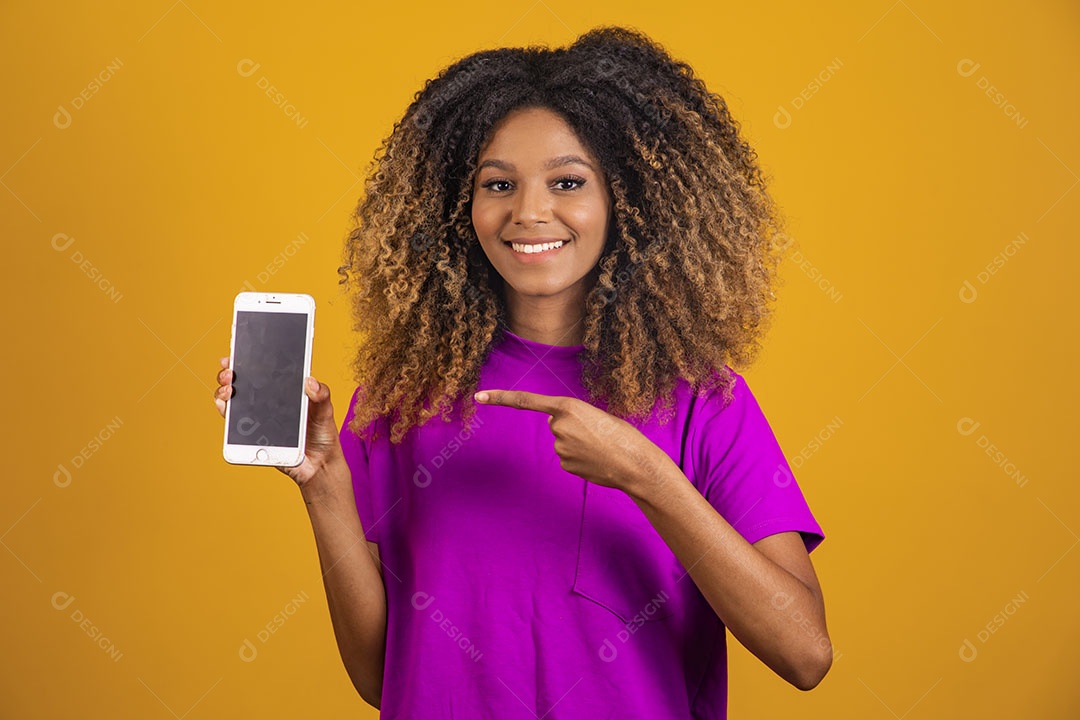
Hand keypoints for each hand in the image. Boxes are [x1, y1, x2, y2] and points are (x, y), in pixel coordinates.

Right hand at [214, 356, 344, 488]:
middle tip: (230, 372)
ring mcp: (258, 418)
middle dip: (230, 373)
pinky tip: (225, 406)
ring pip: (233, 401)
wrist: (319, 464)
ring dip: (224, 391)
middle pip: (242, 383)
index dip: (247, 359)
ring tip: (228, 389)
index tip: (237, 351)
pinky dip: (225, 412)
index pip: (262, 371)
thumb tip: (310, 381)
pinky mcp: (253, 435)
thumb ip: (322, 395)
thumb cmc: (323, 434)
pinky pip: (234, 423)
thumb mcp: (326, 411)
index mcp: (284, 390)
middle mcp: (268, 402)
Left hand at [474, 389, 673, 495]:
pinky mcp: (565, 464)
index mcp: (567, 406)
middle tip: (597, 433)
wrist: (635, 463)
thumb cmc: (622, 435)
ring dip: (578, 444)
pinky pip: (568, 458)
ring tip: (601, 447)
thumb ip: (572, 417)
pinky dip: (580, 458)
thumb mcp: (597, 415)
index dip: (501, 398)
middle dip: (572, 427)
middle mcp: (558, 426)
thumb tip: (554, 427)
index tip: (479, 396)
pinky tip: (596, 460)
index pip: (526, 401)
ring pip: (563, 442)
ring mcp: (560, 447)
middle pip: (556, 424)